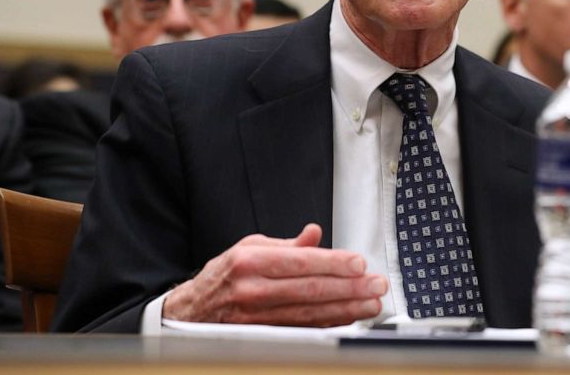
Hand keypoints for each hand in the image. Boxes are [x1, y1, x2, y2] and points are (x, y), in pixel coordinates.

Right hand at [162, 224, 387, 325]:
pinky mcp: (264, 335)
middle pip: (310, 290)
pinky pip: (303, 329)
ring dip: (346, 309)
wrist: (192, 311)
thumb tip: (315, 234)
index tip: (359, 263)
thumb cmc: (225, 276)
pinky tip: (349, 319)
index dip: (333, 263)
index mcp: (250, 262)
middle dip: (349, 288)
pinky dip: (329, 325)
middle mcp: (253, 290)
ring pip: (310, 313)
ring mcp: (258, 317)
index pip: (300, 262)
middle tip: (376, 284)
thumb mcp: (250, 247)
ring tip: (371, 304)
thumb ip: (288, 244)